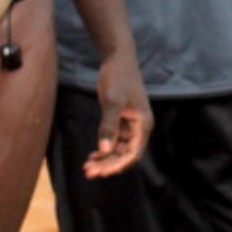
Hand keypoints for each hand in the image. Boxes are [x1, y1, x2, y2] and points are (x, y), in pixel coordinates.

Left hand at [83, 53, 150, 176]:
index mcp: (143, 125)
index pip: (133, 154)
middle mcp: (140, 128)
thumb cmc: (117, 78)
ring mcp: (132, 125)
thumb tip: (105, 150)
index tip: (100, 172)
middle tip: (89, 172)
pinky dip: (105, 149)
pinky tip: (93, 154)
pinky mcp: (123, 120)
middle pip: (126, 155)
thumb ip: (108, 127)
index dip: (117, 165)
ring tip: (88, 166)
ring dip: (106, 159)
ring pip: (120, 149)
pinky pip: (116, 141)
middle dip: (108, 165)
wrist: (118, 59)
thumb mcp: (112, 102)